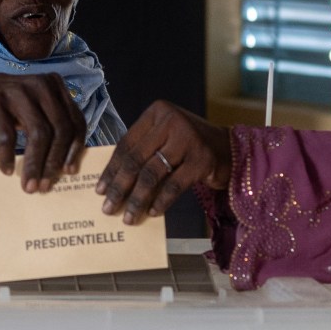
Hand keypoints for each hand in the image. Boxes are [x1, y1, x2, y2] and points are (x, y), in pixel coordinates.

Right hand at [0, 74, 88, 191]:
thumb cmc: (5, 108)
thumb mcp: (33, 108)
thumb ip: (51, 123)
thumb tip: (67, 162)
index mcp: (55, 85)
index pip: (76, 120)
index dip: (75, 148)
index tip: (69, 172)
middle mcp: (40, 84)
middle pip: (60, 129)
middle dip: (54, 162)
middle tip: (46, 186)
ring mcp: (18, 91)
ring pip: (38, 133)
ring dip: (34, 164)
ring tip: (29, 185)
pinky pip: (8, 134)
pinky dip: (7, 155)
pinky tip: (6, 170)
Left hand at [96, 101, 230, 223]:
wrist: (230, 149)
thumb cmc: (189, 146)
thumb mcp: (165, 139)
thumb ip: (143, 151)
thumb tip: (113, 182)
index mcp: (157, 113)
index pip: (126, 144)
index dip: (111, 169)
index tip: (100, 189)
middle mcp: (171, 121)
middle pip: (136, 159)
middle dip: (119, 187)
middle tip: (108, 208)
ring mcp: (188, 139)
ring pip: (152, 174)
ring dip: (137, 199)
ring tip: (128, 216)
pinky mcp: (202, 159)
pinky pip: (174, 185)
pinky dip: (161, 201)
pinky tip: (152, 212)